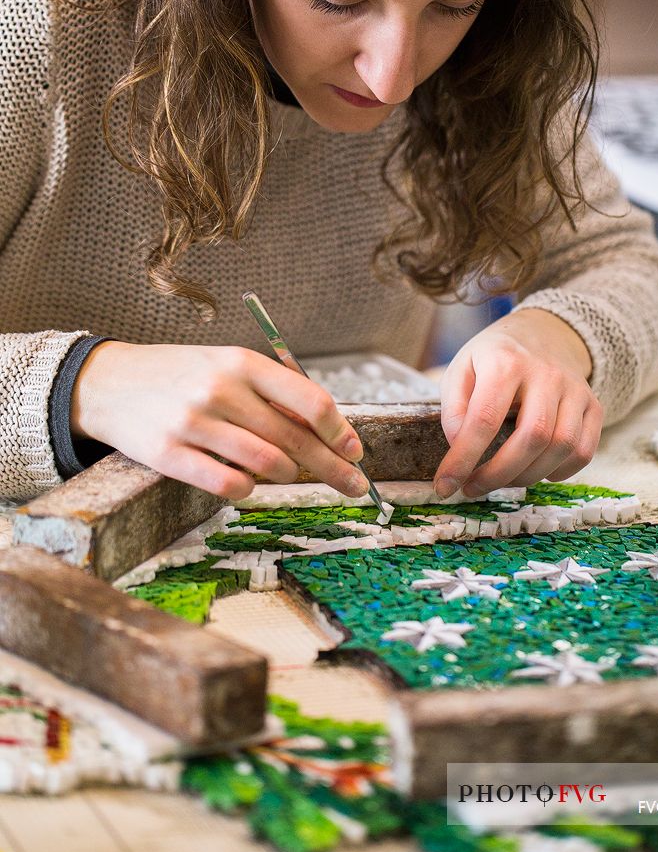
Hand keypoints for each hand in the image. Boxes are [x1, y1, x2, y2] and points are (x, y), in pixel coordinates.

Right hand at [71, 341, 366, 500]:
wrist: (108, 382)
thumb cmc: (181, 376)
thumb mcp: (226, 366)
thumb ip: (271, 393)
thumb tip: (326, 429)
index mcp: (242, 363)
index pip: (309, 400)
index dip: (339, 431)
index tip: (355, 451)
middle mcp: (221, 390)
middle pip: (294, 439)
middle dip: (332, 467)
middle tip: (354, 485)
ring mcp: (193, 423)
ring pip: (267, 464)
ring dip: (287, 475)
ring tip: (287, 474)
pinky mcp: (168, 454)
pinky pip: (229, 485)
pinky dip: (248, 489)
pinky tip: (247, 482)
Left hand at [434, 308, 602, 496]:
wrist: (543, 332)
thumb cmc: (495, 357)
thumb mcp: (462, 368)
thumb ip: (453, 407)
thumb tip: (458, 446)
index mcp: (506, 361)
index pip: (484, 419)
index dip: (463, 459)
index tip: (445, 485)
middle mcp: (546, 374)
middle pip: (531, 437)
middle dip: (498, 474)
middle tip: (473, 488)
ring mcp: (575, 390)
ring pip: (561, 447)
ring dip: (527, 476)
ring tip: (501, 479)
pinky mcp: (593, 406)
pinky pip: (583, 451)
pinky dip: (560, 472)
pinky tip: (535, 470)